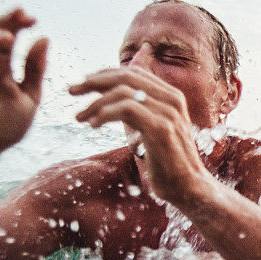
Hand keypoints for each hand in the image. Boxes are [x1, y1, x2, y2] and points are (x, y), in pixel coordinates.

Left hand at [70, 67, 210, 205]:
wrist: (189, 186)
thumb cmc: (168, 162)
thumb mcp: (153, 129)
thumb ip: (138, 112)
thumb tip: (112, 99)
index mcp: (171, 95)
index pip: (132, 72)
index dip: (104, 74)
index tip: (83, 84)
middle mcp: (172, 99)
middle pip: (126, 76)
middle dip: (93, 81)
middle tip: (71, 90)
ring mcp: (168, 113)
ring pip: (123, 91)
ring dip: (95, 103)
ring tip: (80, 117)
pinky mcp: (161, 128)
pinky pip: (126, 109)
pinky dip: (104, 114)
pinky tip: (93, 126)